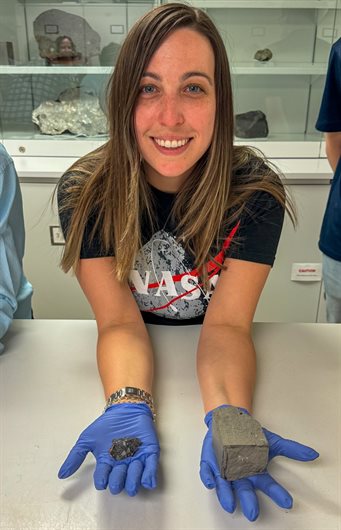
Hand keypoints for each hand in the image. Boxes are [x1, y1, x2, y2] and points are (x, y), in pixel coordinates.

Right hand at [58, 403, 159, 495]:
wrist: (125, 409)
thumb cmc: (106, 424)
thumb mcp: (87, 439)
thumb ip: (75, 456)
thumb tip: (61, 475)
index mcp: (107, 464)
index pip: (103, 479)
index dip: (103, 481)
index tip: (101, 480)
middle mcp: (121, 466)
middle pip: (119, 481)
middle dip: (118, 481)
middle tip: (117, 471)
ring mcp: (136, 460)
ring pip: (135, 477)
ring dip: (133, 479)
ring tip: (130, 469)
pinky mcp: (149, 453)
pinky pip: (151, 467)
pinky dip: (149, 476)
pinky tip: (147, 481)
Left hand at [200, 406, 318, 521]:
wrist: (230, 422)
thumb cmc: (250, 435)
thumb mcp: (272, 440)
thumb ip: (291, 449)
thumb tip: (313, 455)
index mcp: (255, 472)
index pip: (268, 485)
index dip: (277, 494)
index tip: (287, 501)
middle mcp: (240, 475)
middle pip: (245, 491)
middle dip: (249, 502)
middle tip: (253, 514)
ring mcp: (223, 470)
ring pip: (225, 487)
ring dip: (226, 495)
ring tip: (230, 505)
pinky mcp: (209, 464)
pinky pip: (207, 473)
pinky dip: (208, 478)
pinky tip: (211, 483)